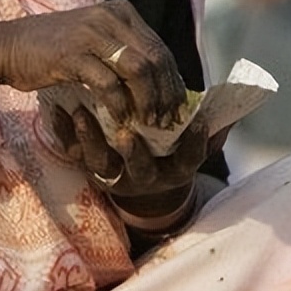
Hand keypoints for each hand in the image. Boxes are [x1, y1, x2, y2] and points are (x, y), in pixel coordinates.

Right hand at [0, 0, 185, 129]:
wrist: (8, 46)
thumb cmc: (51, 49)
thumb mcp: (93, 39)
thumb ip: (123, 51)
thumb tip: (158, 82)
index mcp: (120, 12)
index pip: (160, 47)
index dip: (173, 80)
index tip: (175, 107)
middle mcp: (110, 17)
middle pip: (156, 58)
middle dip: (166, 94)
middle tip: (166, 120)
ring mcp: (91, 34)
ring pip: (139, 70)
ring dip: (148, 101)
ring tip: (148, 122)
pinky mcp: (73, 55)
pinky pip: (109, 84)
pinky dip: (120, 105)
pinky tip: (120, 119)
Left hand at [43, 85, 229, 204]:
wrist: (137, 180)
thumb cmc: (169, 152)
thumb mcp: (189, 146)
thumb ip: (209, 131)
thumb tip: (231, 113)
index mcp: (173, 170)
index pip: (188, 160)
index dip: (194, 144)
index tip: (197, 122)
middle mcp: (143, 177)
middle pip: (139, 169)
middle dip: (135, 153)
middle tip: (127, 133)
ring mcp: (112, 174)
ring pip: (99, 162)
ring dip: (90, 138)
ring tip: (81, 113)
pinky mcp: (85, 166)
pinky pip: (71, 152)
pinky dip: (63, 132)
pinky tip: (58, 110)